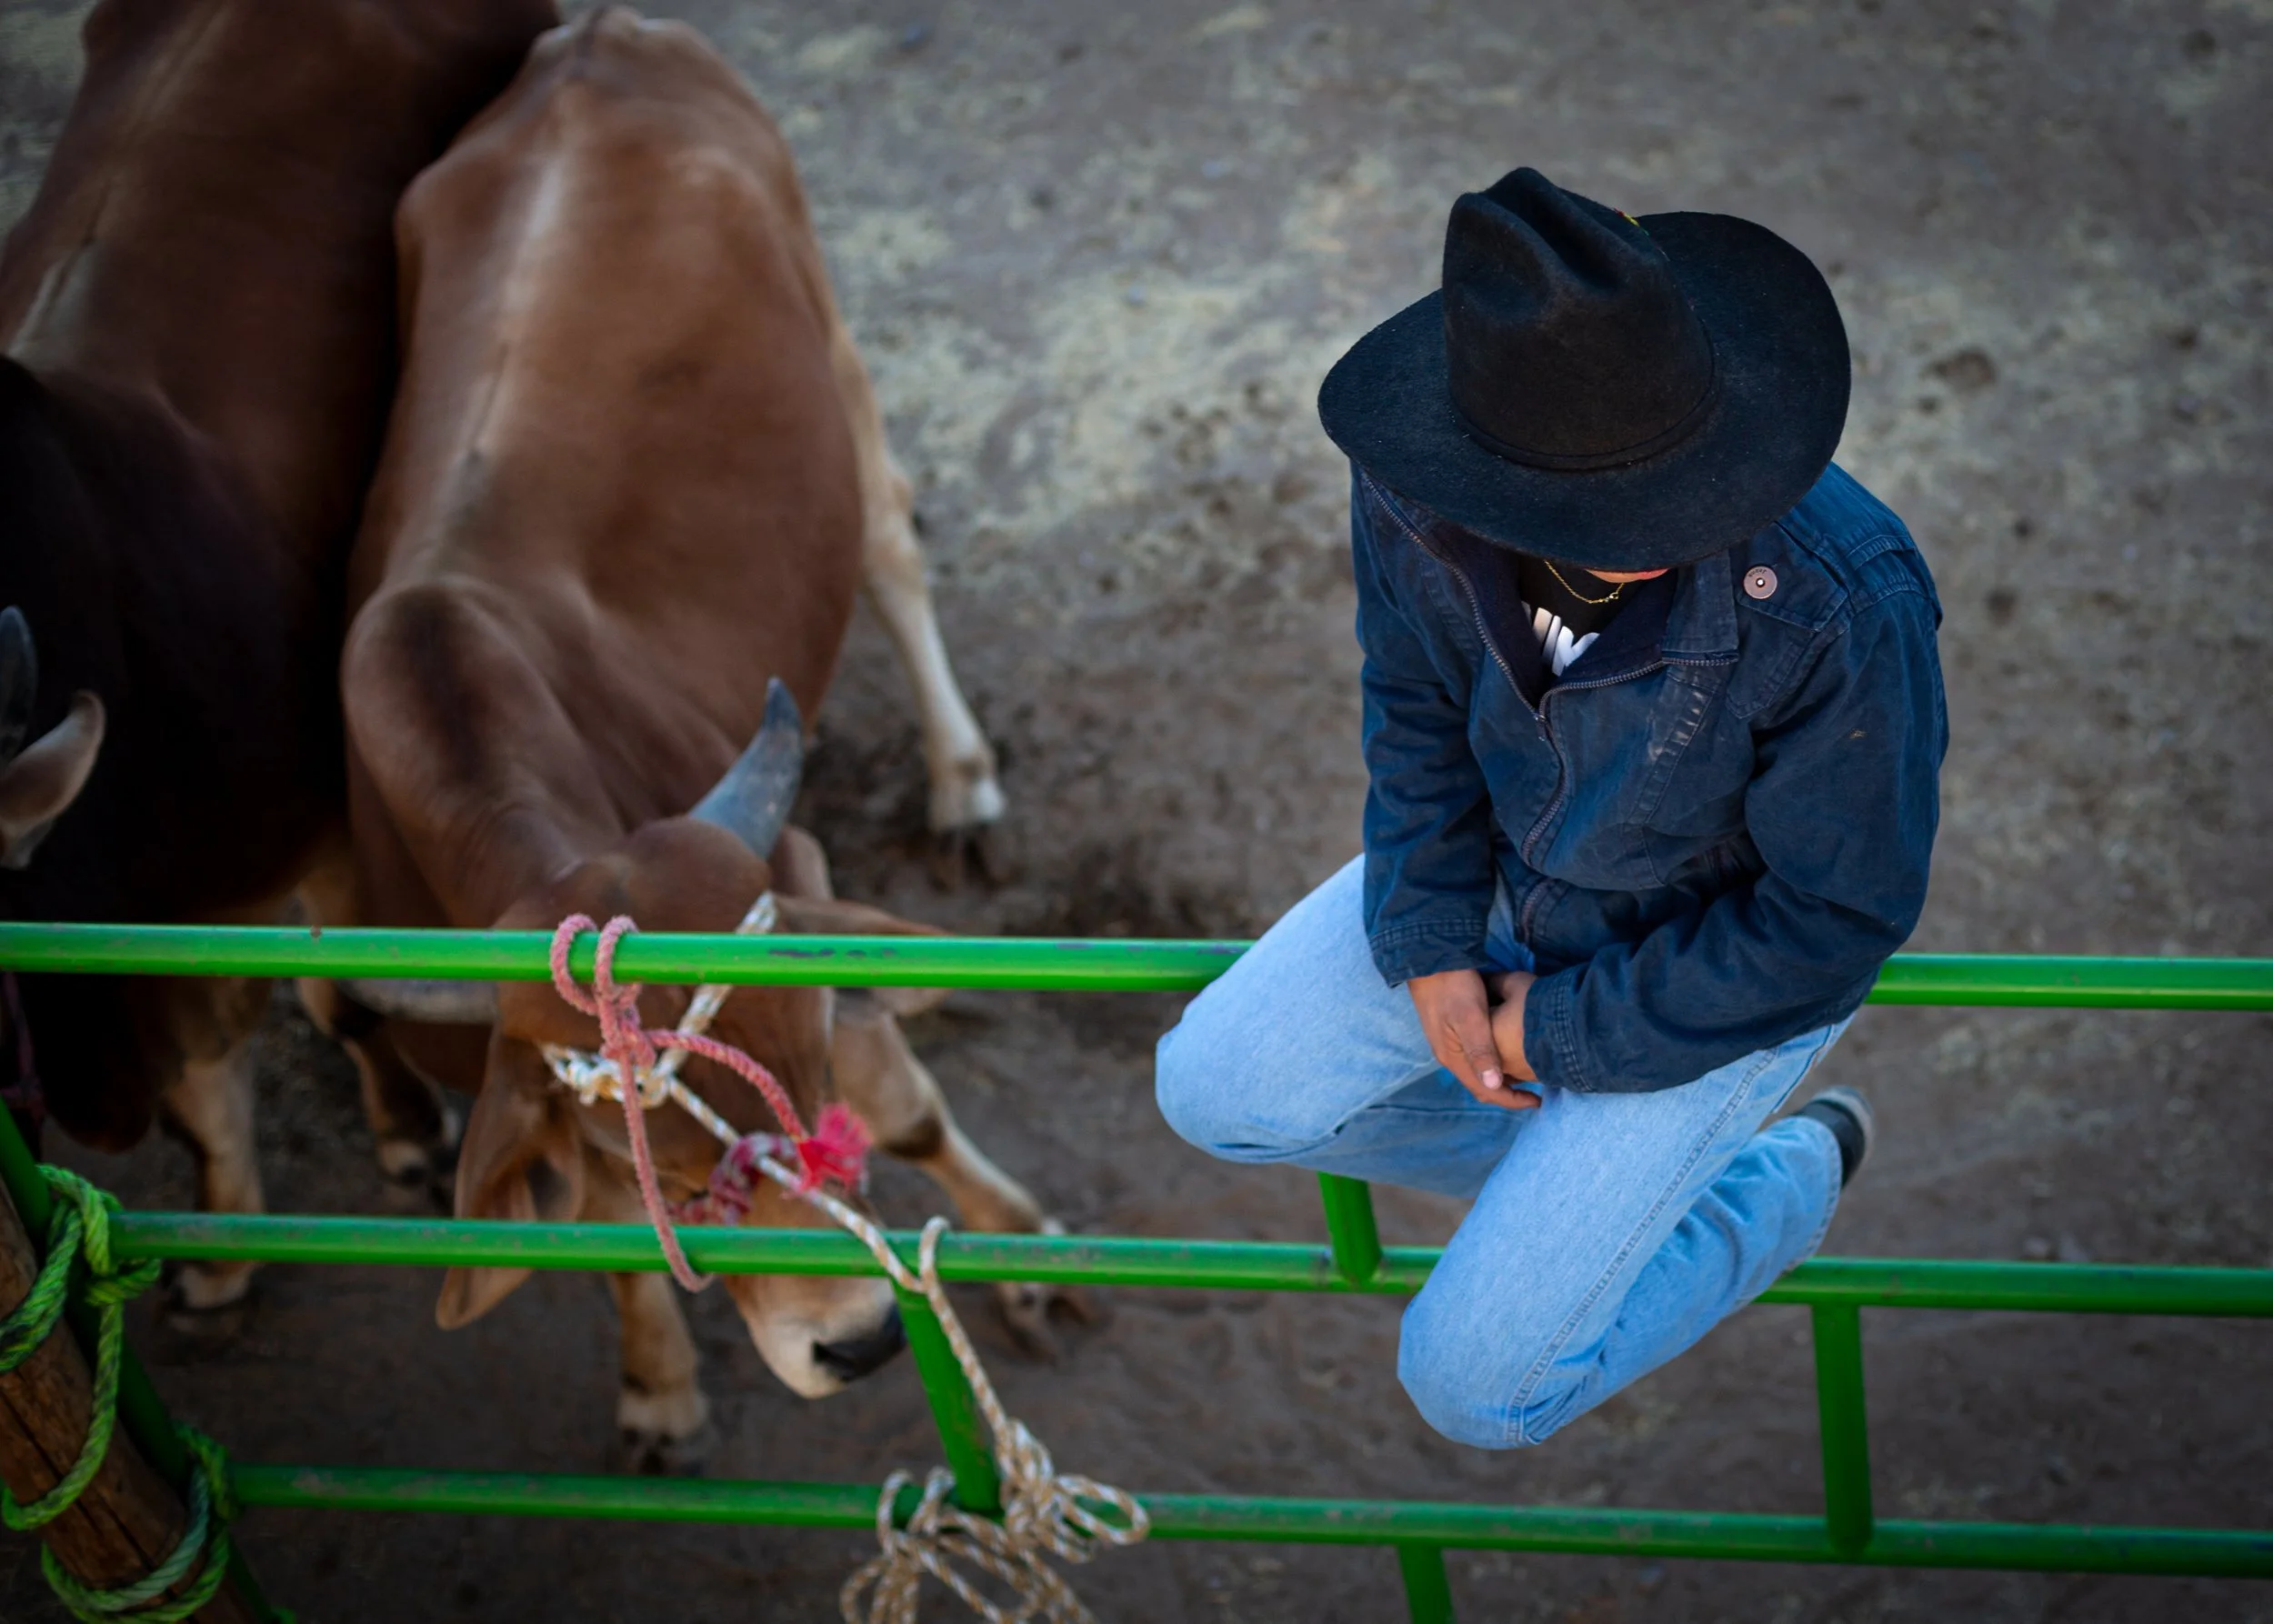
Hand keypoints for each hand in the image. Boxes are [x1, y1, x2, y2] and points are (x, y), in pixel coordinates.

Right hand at [1407, 968, 1539, 1111]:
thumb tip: (1495, 1084)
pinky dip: (1495, 1061)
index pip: (1485, 1090)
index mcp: (1454, 1057)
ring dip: (1502, 1077)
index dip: (1512, 1100)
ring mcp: (1450, 1043)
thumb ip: (1481, 1050)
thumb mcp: (1469, 1016)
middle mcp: (1451, 1056)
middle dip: (1509, 1092)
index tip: (1539, 1102)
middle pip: (1481, 1084)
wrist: (1428, 959)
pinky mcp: (1453, 1030)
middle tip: (1537, 1090)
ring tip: (1527, 1074)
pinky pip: (1477, 1056)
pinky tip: (1509, 1051)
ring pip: (1479, 1071)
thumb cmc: (1453, 986)